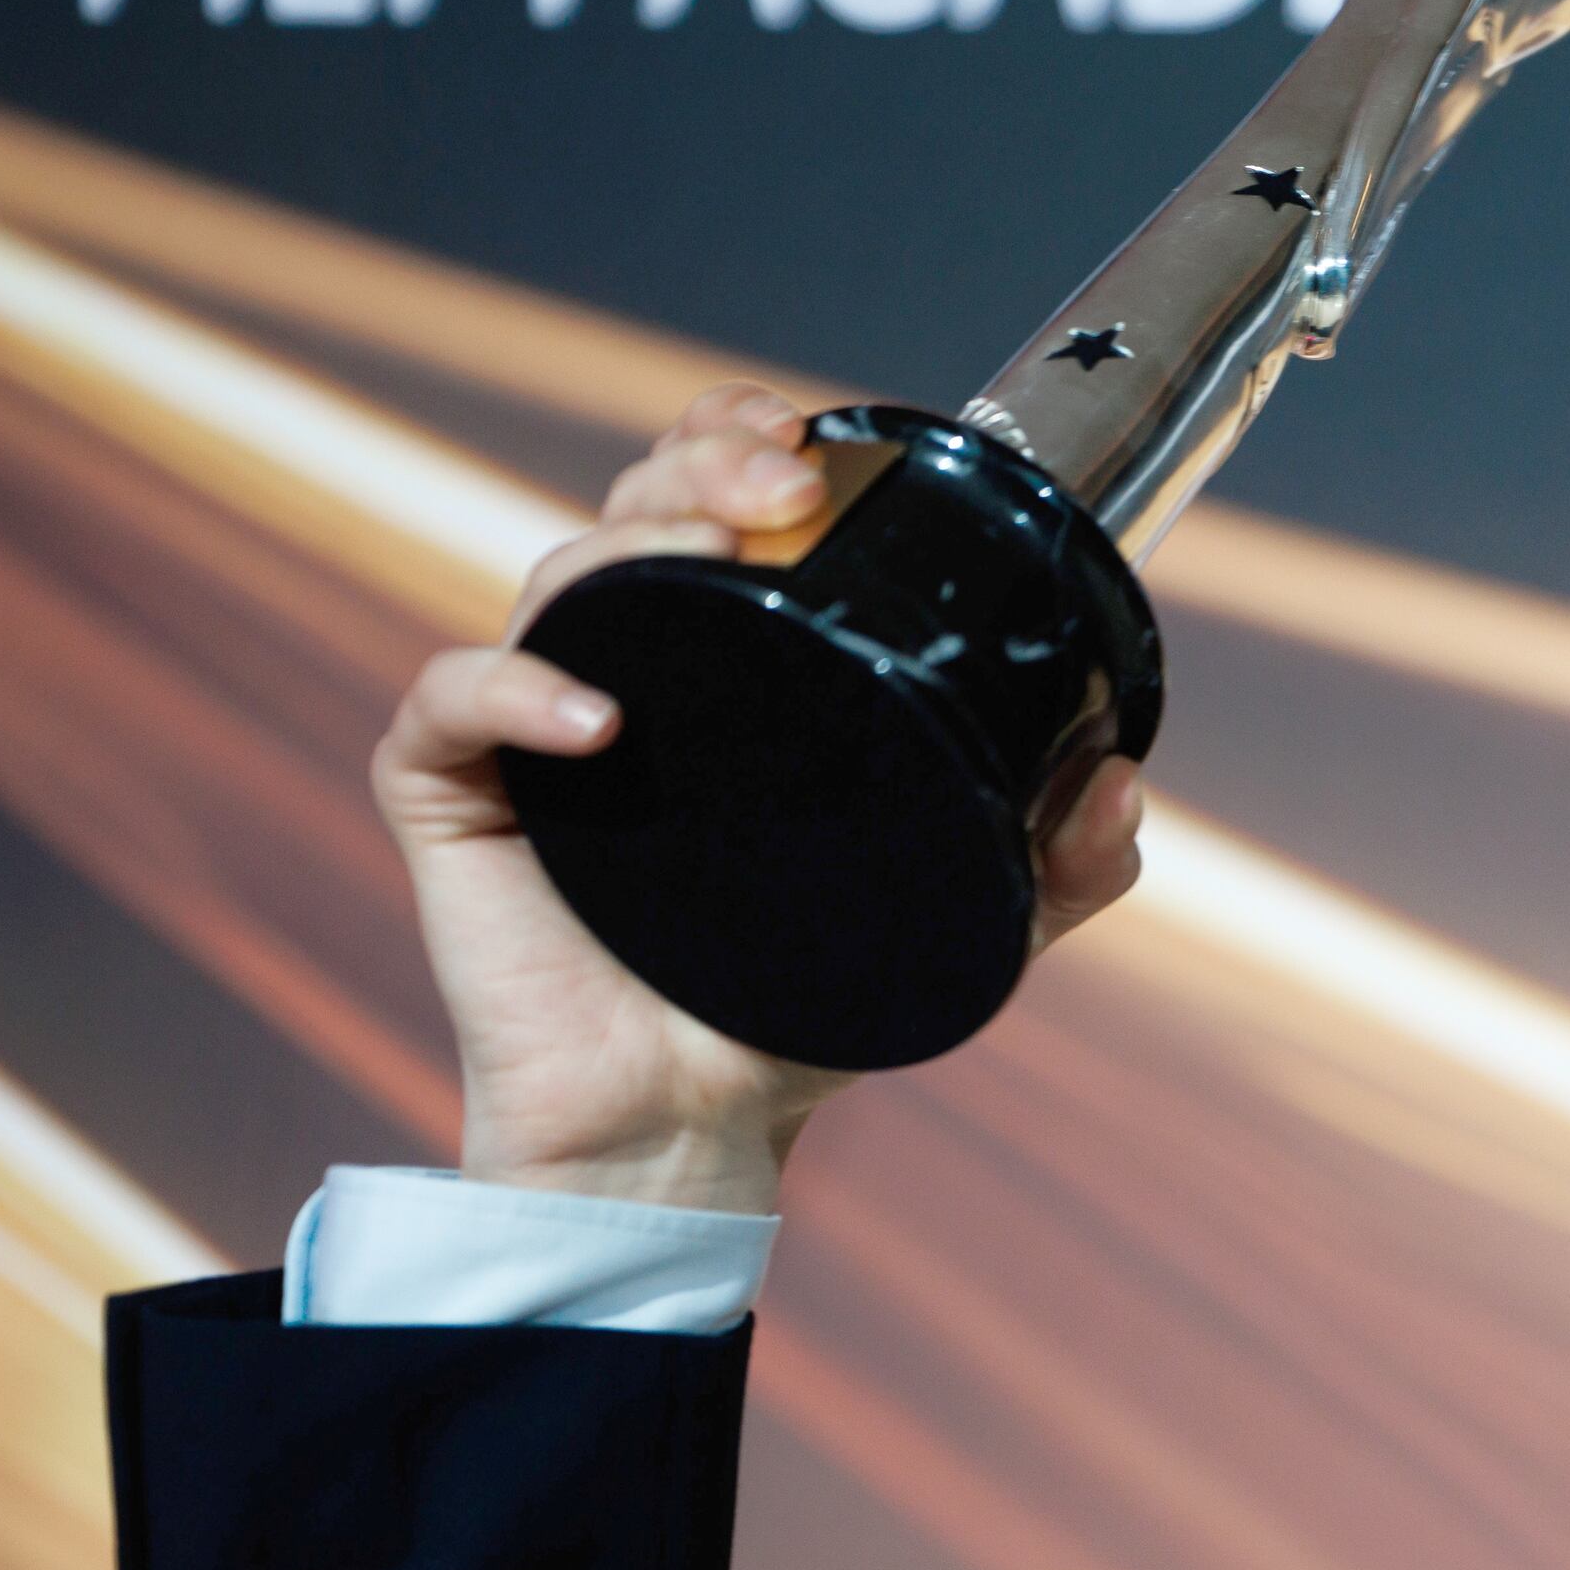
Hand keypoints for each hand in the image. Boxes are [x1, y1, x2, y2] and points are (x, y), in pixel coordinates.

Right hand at [378, 385, 1151, 1214]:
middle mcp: (624, 676)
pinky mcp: (452, 801)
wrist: (689, 1130)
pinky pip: (450, 706)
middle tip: (785, 493)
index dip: (740, 439)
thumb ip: (1060, 867)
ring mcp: (530, 731)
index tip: (810, 442)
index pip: (711, 503)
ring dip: (632, 541)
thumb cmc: (797, 1015)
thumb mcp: (966, 929)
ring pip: (556, 578)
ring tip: (716, 557)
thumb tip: (1119, 786)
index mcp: (723, 672)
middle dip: (704, 464)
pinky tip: (596, 718)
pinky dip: (512, 688)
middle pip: (635, 509)